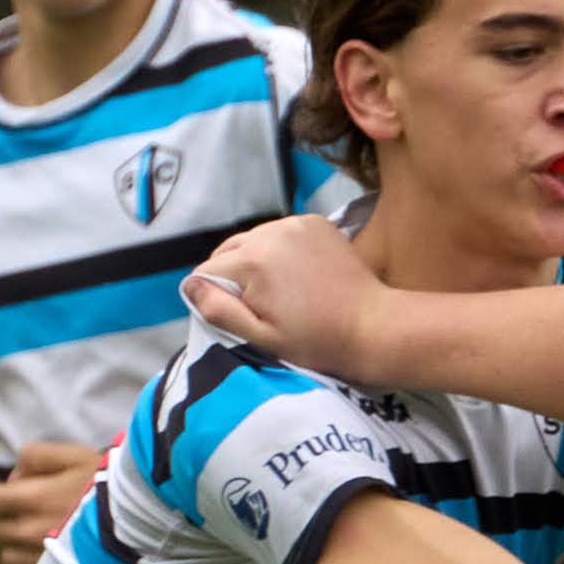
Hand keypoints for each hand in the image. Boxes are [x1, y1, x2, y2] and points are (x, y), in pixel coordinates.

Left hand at [0, 442, 100, 563]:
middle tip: (35, 514)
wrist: (146, 523)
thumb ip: (39, 455)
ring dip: (19, 546)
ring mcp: (42, 558)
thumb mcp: (77, 455)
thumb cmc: (112, 486)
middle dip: (10, 520)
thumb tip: (16, 472)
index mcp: (32, 499)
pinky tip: (55, 556)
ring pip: (9, 556)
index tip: (18, 493)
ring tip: (44, 537)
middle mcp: (30, 532)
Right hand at [182, 215, 379, 372]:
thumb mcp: (261, 337)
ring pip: (253, 241)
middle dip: (235, 278)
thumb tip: (189, 286)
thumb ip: (219, 310)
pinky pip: (280, 234)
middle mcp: (270, 231)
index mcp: (252, 260)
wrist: (374, 327)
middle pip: (227, 252)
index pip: (206, 273)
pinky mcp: (316, 222)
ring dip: (257, 262)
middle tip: (264, 307)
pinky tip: (300, 274)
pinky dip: (282, 250)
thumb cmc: (317, 340)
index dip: (217, 298)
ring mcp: (296, 223)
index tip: (244, 318)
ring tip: (284, 292)